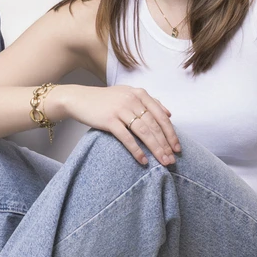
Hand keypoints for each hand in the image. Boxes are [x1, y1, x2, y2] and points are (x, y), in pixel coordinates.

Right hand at [57, 85, 178, 165]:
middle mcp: (132, 100)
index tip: (177, 148)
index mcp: (140, 94)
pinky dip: (137, 150)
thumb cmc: (105, 100)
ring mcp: (120, 109)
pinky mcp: (109, 120)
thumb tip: (169, 114)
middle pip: (154, 126)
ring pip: (144, 132)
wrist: (79, 99)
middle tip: (172, 160)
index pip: (161, 116)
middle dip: (165, 145)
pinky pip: (127, 138)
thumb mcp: (128, 94)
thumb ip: (148, 101)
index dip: (171, 133)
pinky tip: (143, 160)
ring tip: (162, 162)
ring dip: (155, 149)